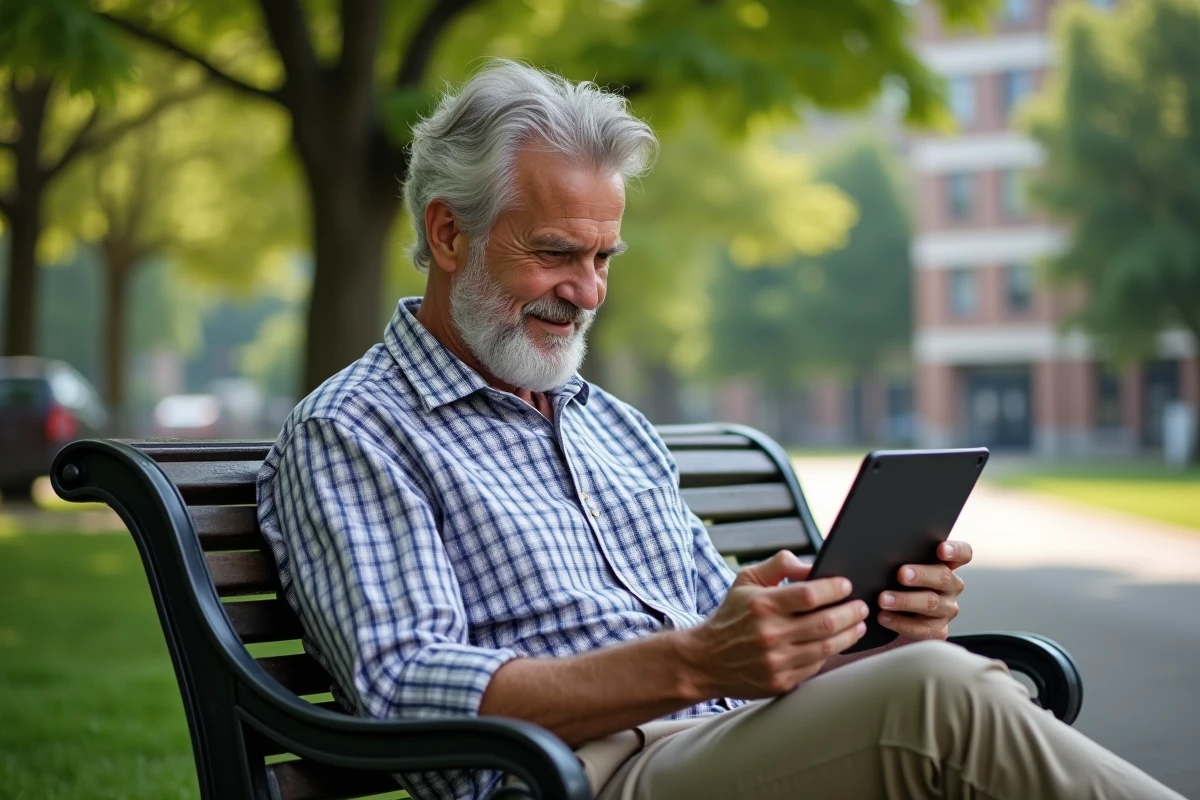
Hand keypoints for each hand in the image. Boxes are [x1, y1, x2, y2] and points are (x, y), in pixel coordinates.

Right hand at [680, 550, 868, 700]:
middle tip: (862, 606)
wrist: (704, 660)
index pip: (809, 595)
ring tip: (859, 624)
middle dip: (851, 612)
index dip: (834, 589)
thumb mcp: (745, 580)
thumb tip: (812, 566)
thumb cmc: (731, 615)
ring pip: (827, 647)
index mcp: (762, 605)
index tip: (847, 585)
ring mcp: (776, 661)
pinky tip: (837, 642)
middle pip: (825, 623)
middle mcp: (770, 634)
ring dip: (850, 634)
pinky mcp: (781, 682)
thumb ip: (778, 565)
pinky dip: (831, 653)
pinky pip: (816, 667)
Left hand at [878, 540, 971, 641]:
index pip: (963, 553)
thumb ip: (903, 558)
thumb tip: (885, 552)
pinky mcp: (938, 630)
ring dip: (905, 600)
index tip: (940, 550)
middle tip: (901, 574)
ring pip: (931, 603)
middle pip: (943, 577)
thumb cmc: (897, 583)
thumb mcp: (902, 568)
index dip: (955, 550)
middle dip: (921, 575)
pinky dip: (900, 622)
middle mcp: (951, 586)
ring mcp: (946, 609)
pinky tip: (884, 617)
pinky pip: (922, 628)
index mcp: (946, 565)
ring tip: (883, 599)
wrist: (891, 616)